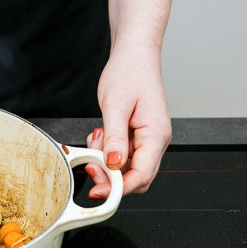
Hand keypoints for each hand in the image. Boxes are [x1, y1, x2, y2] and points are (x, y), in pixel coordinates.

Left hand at [85, 44, 171, 198]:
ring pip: (126, 167)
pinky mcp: (137, 137)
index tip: (97, 192)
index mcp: (156, 135)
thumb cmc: (129, 74)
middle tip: (90, 163)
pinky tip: (101, 135)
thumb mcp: (115, 106)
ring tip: (97, 137)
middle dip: (110, 177)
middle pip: (136, 177)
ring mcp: (147, 139)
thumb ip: (115, 137)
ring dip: (106, 161)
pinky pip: (122, 155)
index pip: (142, 175)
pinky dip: (107, 151)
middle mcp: (156, 141)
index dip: (119, 188)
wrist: (133, 56)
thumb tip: (114, 164)